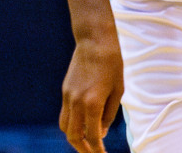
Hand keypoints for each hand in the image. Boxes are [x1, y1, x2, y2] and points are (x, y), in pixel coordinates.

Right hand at [59, 31, 123, 152]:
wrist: (94, 40)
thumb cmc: (112, 64)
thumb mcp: (117, 92)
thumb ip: (108, 114)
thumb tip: (102, 132)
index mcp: (92, 103)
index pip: (93, 137)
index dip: (98, 150)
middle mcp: (76, 101)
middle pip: (73, 135)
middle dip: (83, 149)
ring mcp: (67, 95)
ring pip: (64, 126)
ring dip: (74, 137)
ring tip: (86, 141)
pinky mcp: (65, 89)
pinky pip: (64, 113)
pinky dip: (72, 122)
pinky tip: (83, 123)